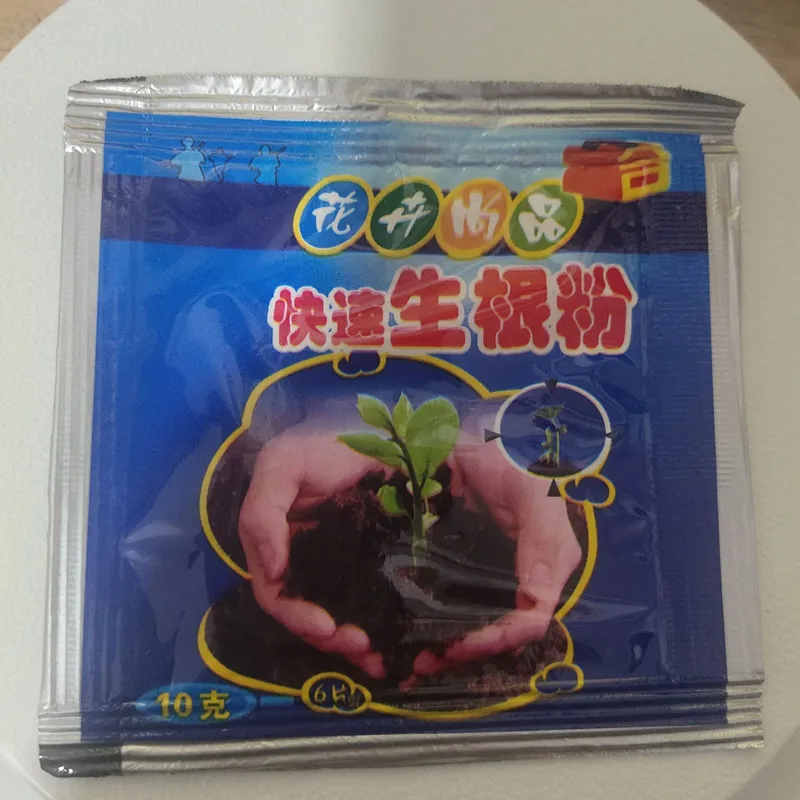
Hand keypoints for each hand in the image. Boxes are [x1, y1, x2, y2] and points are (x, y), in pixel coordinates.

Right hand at [239, 431, 386, 677]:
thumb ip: (263, 513)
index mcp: (276, 543)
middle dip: (328, 637)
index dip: (295, 615)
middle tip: (362, 646)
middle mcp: (300, 560)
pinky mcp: (365, 565)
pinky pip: (364, 602)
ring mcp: (333, 564)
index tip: (327, 628)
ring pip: (334, 614)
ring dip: (350, 641)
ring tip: (379, 655)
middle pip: (304, 612)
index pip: (275, 592)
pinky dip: (373, 624)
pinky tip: (392, 643)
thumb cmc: (323, 448)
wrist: (381, 436)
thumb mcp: (283, 466)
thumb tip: (270, 570)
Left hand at [411, 439, 580, 678]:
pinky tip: (411, 628)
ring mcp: (497, 572)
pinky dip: (439, 619)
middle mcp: (527, 577)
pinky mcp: (471, 564)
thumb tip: (537, 602)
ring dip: (450, 643)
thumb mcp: (533, 491)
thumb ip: (543, 537)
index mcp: (548, 565)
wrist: (484, 435)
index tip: (457, 647)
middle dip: (467, 651)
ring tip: (412, 657)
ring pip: (480, 622)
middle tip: (422, 664)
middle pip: (503, 631)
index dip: (498, 640)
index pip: (529, 620)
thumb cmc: (514, 458)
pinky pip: (458, 600)